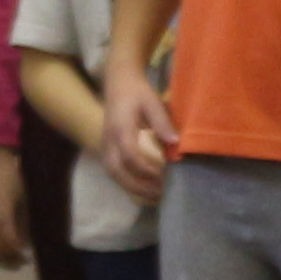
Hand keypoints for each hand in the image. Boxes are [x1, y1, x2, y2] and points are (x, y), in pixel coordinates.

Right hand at [0, 149, 28, 269]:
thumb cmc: (12, 178)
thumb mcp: (25, 199)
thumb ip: (26, 222)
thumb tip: (29, 242)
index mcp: (1, 218)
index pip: (9, 245)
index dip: (17, 253)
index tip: (27, 257)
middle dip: (7, 258)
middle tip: (19, 261)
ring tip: (4, 256)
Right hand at [99, 67, 176, 198]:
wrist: (118, 83)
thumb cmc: (137, 91)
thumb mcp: (152, 101)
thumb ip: (162, 122)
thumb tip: (175, 142)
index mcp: (120, 128)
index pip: (129, 155)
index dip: (145, 169)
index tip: (162, 175)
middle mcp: (109, 140)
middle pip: (117, 171)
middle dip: (137, 186)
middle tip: (159, 194)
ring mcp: (105, 145)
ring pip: (113, 174)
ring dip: (131, 188)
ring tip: (153, 196)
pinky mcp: (106, 148)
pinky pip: (113, 171)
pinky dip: (127, 183)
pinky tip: (143, 188)